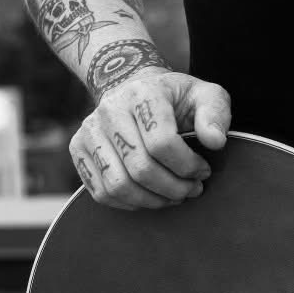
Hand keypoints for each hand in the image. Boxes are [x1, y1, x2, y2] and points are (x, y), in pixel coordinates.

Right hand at [68, 68, 230, 209]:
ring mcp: (90, 130)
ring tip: (173, 196)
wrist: (135, 89)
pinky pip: (100, 192)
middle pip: (140, 167)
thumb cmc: (175, 98)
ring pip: (117, 185)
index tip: (203, 171)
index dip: (187, 165)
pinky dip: (128, 203)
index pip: (162, 142)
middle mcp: (110, 109)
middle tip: (192, 190)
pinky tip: (149, 196)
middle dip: (172, 188)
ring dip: (151, 201)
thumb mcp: (205, 94)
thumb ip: (215, 113)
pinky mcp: (78, 148)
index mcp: (143, 93)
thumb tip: (215, 141)